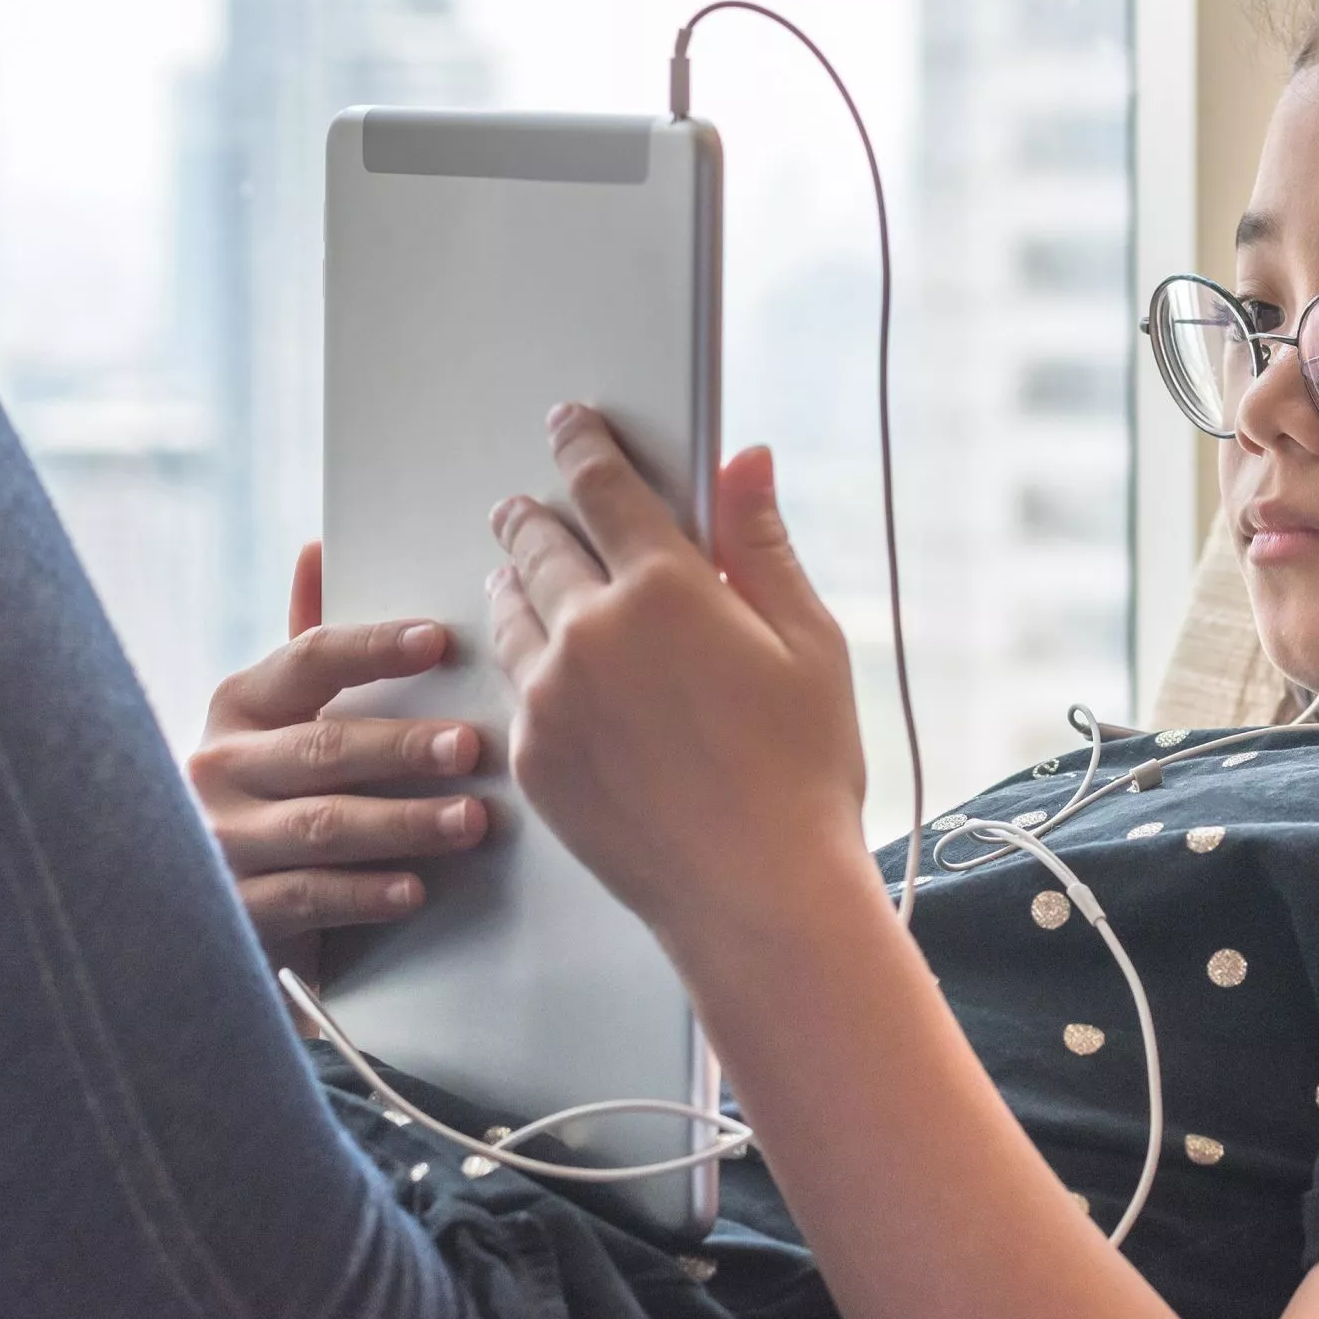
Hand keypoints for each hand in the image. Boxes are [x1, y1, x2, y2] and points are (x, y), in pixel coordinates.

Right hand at [189, 541, 488, 978]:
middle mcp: (220, 765)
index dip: (373, 648)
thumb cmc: (272, 790)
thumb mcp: (279, 717)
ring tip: (471, 820)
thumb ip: (308, 645)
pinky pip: (307, 896)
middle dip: (403, 747)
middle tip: (472, 747)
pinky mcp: (234, 910)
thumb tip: (317, 545)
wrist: (202, 907)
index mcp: (240, 704)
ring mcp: (221, 839)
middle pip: (323, 747)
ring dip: (404, 823)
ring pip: (323, 825)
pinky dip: (365, 893)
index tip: (439, 640)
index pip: (309, 659)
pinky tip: (415, 889)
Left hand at [486, 404, 872, 947]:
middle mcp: (592, 632)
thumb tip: (745, 459)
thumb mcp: (807, 644)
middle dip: (533, 512)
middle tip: (528, 504)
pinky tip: (539, 662)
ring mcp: (550, 697)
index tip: (571, 424)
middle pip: (539, 542)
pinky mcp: (533, 755)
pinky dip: (522, 657)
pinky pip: (512, 683)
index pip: (604, 486)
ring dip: (515, 579)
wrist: (756, 894)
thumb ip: (761, 544)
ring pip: (511, 610)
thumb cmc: (802, 772)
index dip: (583, 444)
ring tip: (521, 573)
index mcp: (667, 589)